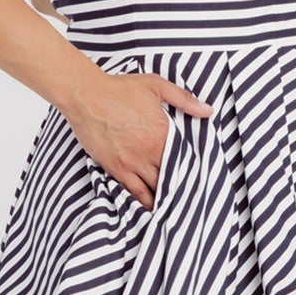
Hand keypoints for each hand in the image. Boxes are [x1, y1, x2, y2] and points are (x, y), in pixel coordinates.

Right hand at [63, 70, 213, 210]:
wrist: (86, 96)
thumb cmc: (119, 89)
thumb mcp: (156, 86)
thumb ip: (184, 99)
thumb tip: (208, 111)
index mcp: (163, 132)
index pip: (185, 159)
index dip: (194, 170)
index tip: (202, 178)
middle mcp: (149, 152)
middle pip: (172, 177)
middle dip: (182, 187)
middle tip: (192, 198)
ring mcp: (132, 163)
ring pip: (155, 189)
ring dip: (166, 198)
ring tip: (176, 208)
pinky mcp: (116, 169)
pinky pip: (134, 192)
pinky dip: (145, 202)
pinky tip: (152, 208)